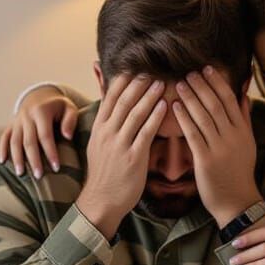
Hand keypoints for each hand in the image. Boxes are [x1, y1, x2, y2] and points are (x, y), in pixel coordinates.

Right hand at [0, 86, 81, 177]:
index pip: (45, 135)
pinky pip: (4, 137)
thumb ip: (70, 120)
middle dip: (33, 160)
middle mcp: (27, 116)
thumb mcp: (69, 108)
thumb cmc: (58, 107)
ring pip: (14, 141)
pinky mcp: (10, 125)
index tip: (56, 168)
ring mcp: (17, 121)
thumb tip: (67, 136)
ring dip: (17, 158)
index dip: (50, 152)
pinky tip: (2, 162)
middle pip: (28, 141)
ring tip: (21, 174)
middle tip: (39, 176)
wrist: (40, 96)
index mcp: (41, 111)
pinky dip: (2, 149)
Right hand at [76, 74, 166, 237]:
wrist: (101, 200)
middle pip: (123, 100)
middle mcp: (107, 132)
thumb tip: (106, 97)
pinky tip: (165, 106)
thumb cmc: (104, 170)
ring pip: (134, 114)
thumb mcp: (98, 141)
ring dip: (149, 96)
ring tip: (162, 82)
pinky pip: (145, 133)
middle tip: (154, 67)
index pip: (110, 95)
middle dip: (139, 82)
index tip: (137, 65)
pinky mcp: (132, 158)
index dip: (124, 79)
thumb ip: (106, 118)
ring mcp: (119, 145)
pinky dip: (155, 118)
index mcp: (99, 127)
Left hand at [172, 67, 261, 225]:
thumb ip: (243, 117)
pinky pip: (193, 134)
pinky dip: (184, 118)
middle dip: (202, 86)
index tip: (207, 69)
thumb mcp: (247, 143)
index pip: (230, 100)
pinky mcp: (206, 160)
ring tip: (179, 84)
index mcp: (242, 131)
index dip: (218, 83)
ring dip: (190, 98)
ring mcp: (220, 148)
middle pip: (216, 105)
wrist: (237, 201)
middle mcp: (233, 137)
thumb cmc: (239, 172)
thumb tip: (243, 93)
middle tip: (189, 71)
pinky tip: (174, 106)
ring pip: (204, 116)